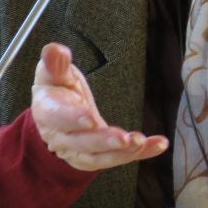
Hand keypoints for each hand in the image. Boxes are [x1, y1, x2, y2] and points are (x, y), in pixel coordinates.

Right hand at [31, 42, 167, 170]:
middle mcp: (61, 136)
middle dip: (103, 141)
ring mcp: (78, 151)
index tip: (90, 119)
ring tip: (141, 142)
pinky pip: (119, 158)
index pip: (57, 116)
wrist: (55, 116)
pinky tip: (159, 145)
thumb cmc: (58, 90)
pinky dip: (141, 153)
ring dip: (121, 153)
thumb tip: (55, 49)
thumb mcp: (55, 74)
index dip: (72, 118)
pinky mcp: (96, 158)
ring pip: (98, 157)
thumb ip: (56, 64)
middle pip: (81, 143)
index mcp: (48, 111)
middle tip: (124, 138)